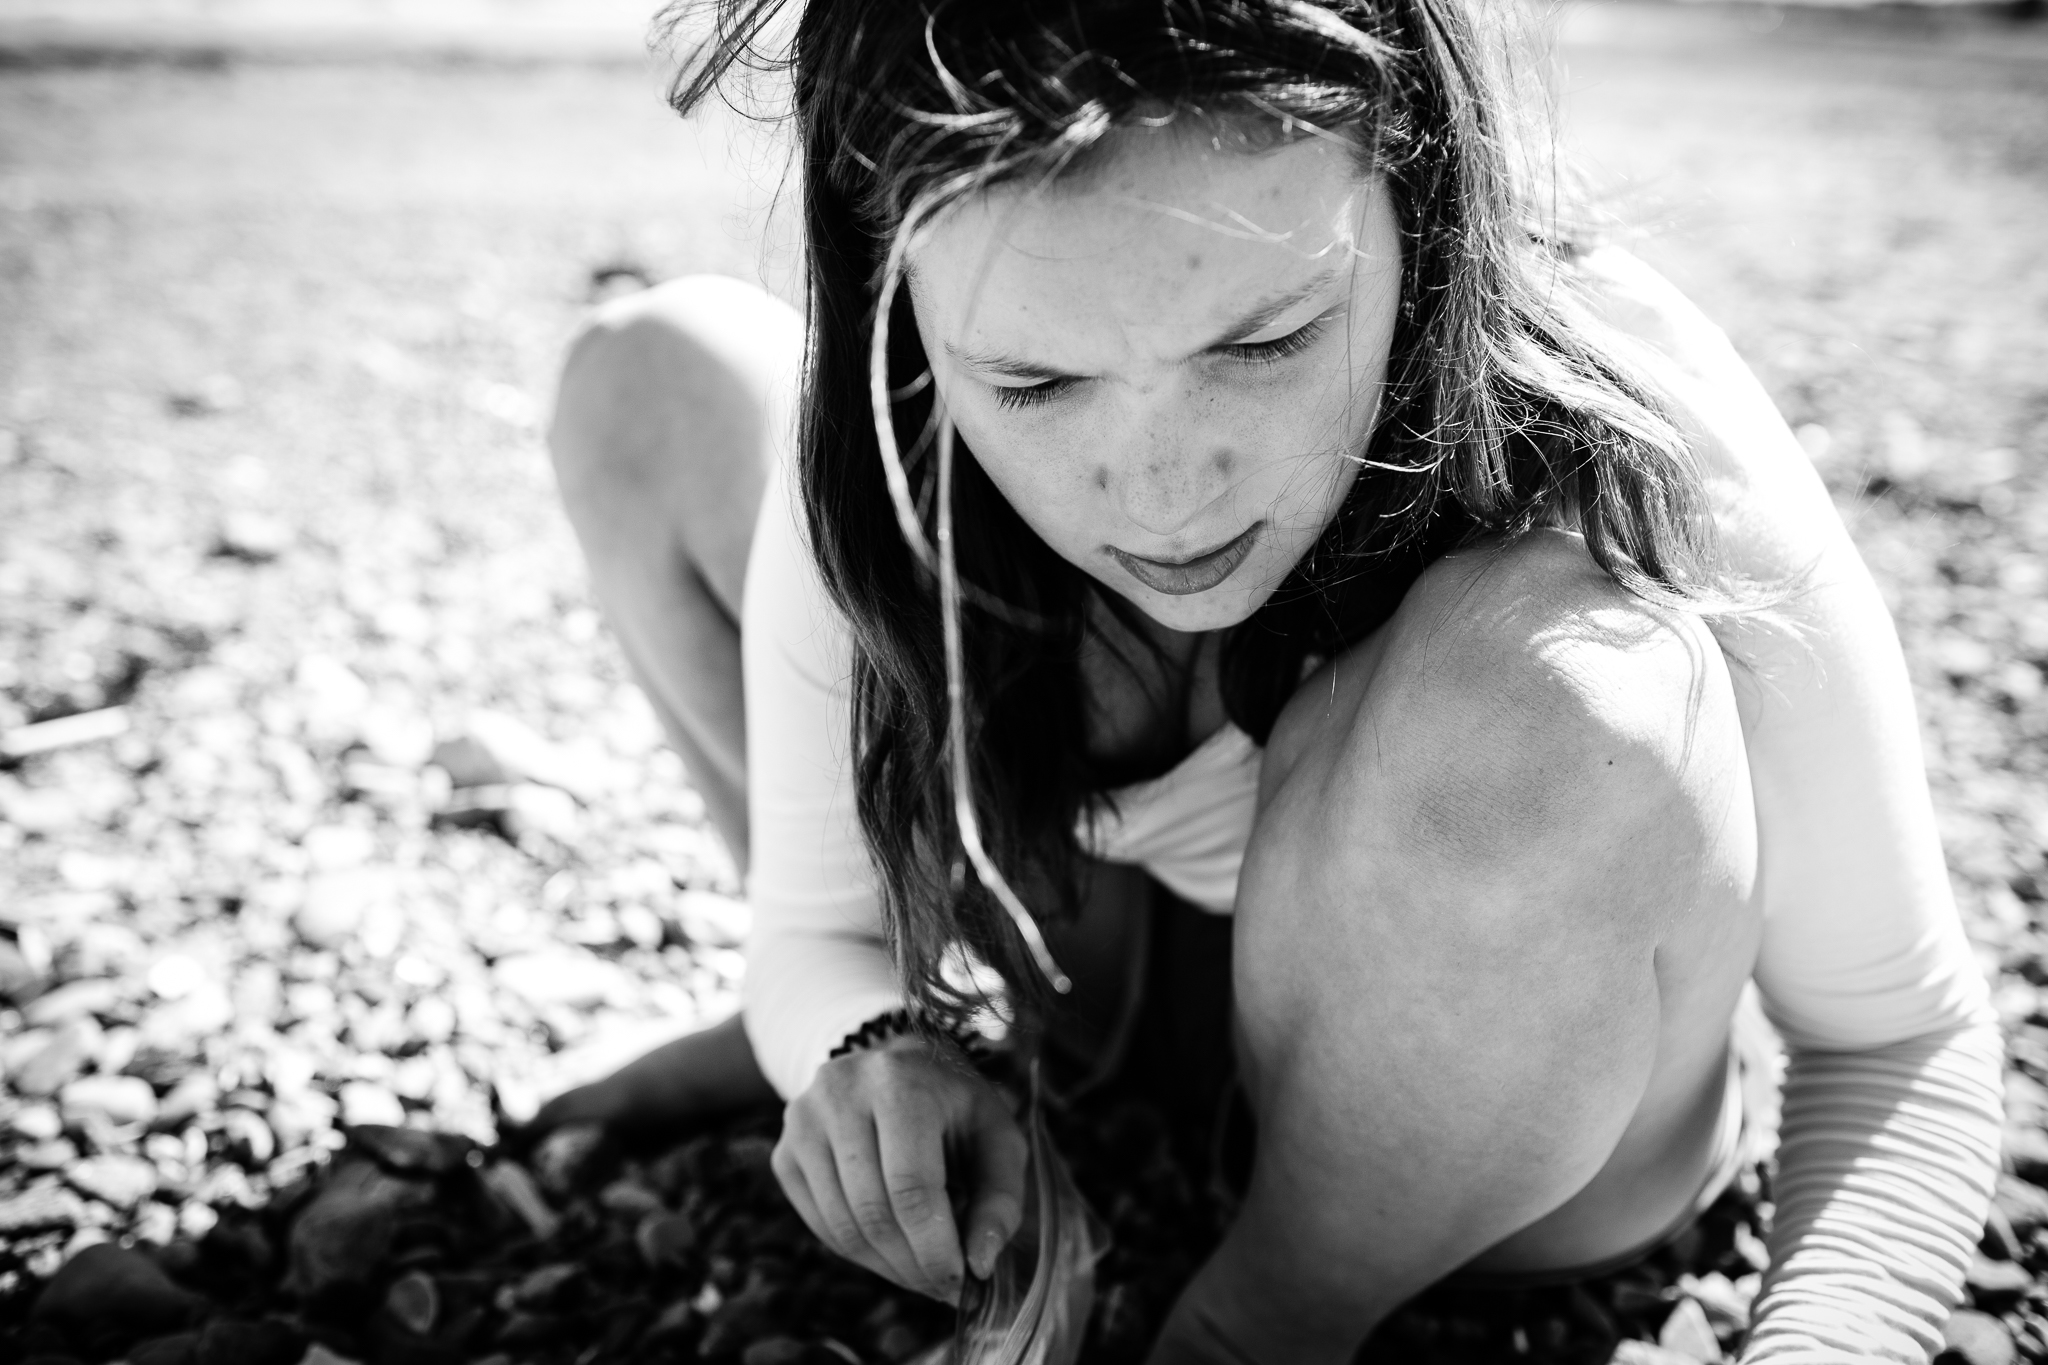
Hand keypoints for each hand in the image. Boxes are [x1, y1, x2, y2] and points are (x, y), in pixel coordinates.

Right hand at [772, 1031, 1028, 1302]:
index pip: (910, 1186)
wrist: (898, 1069)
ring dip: (887, 1266)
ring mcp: (803, 1122)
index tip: (960, 1283)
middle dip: (913, 1264)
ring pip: (842, 1225)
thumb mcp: (998, 1139)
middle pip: (873, 1210)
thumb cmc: (956, 1110)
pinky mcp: (784, 1152)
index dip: (934, 1247)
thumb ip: (1000, 1199)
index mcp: (900, 1081)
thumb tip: (980, 1265)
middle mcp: (841, 1093)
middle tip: (943, 1287)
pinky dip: (859, 1253)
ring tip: (922, 1272)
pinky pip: (820, 1225)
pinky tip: (891, 1251)